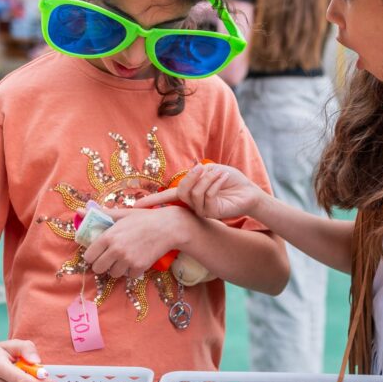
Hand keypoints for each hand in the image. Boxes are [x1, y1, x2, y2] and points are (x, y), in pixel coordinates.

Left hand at [82, 205, 184, 277]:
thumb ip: (100, 214)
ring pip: (113, 274)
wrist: (168, 227)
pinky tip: (137, 259)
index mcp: (108, 236)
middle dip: (103, 264)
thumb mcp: (122, 214)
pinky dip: (132, 270)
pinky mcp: (139, 267)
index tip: (99, 253)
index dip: (93, 255)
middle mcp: (116, 250)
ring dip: (118, 268)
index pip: (88, 256)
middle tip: (110, 258)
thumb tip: (78, 211)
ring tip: (126, 258)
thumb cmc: (144, 219)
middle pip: (98, 268)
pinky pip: (128, 276)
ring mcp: (127, 260)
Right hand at [135, 163, 262, 220]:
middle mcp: (192, 206)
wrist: (248, 191)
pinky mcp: (212, 214)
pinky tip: (224, 177)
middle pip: (180, 193)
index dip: (152, 202)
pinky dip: (214, 183)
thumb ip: (196, 174)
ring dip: (206, 179)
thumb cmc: (230, 180)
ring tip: (219, 172)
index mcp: (189, 195)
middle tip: (201, 168)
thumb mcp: (210, 172)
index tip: (134, 209)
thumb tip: (189, 173)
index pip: (167, 199)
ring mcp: (201, 211)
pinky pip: (206, 197)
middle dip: (190, 178)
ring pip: (193, 195)